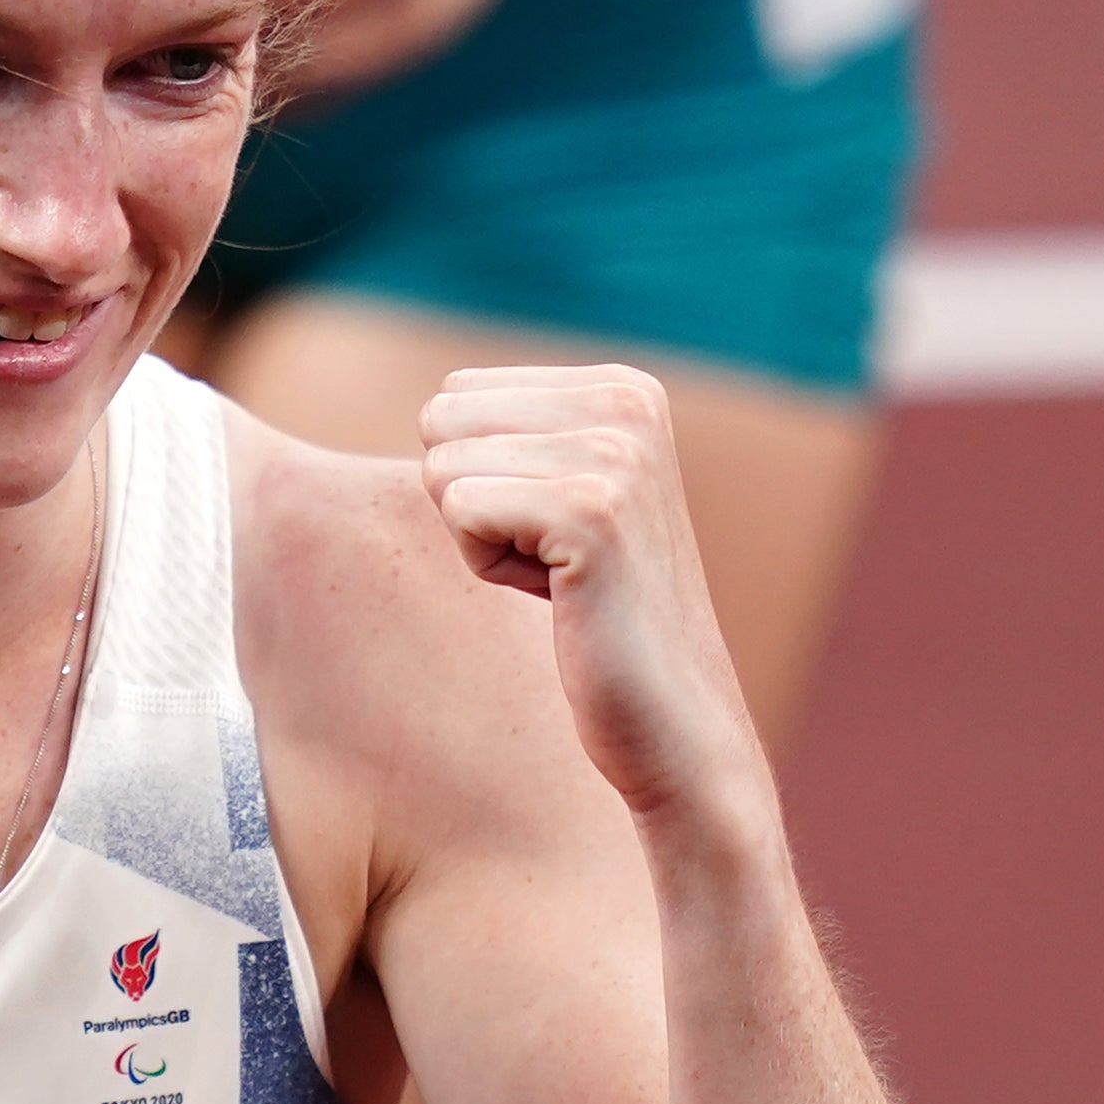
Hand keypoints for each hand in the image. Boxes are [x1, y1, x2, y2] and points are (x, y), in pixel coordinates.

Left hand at [416, 364, 765, 825]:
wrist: (673, 717)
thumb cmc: (597, 616)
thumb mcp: (562, 493)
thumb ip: (511, 435)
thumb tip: (430, 407)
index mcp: (623, 386)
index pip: (457, 394)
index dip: (482, 475)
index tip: (554, 531)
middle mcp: (627, 401)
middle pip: (442, 421)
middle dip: (473, 500)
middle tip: (552, 559)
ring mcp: (616, 453)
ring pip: (444, 468)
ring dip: (484, 541)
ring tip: (562, 579)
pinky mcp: (592, 511)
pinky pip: (461, 509)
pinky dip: (490, 567)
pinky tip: (559, 597)